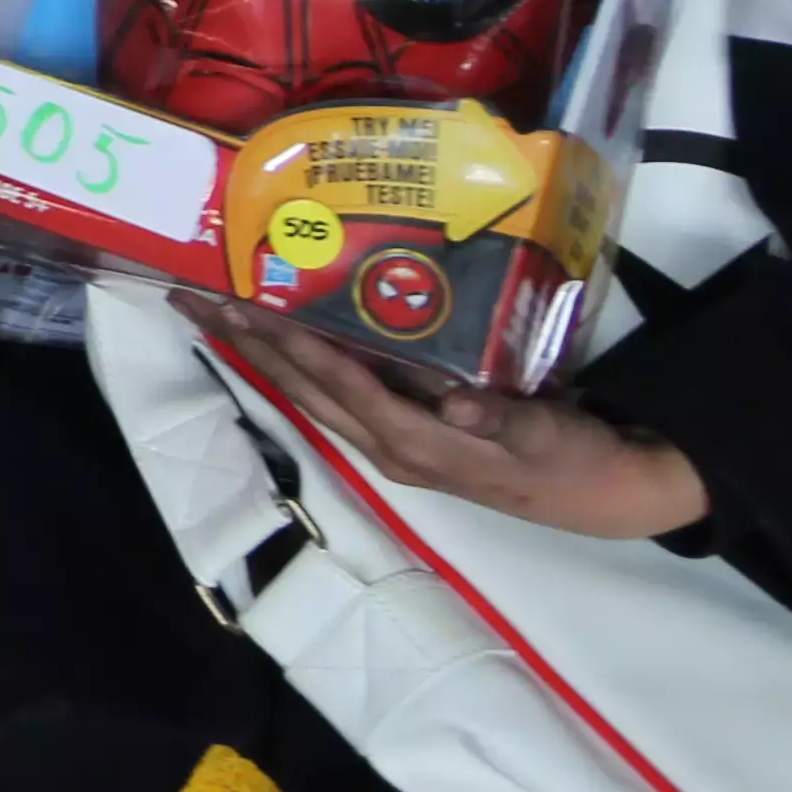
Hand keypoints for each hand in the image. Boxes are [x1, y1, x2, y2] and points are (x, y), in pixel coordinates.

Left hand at [219, 318, 710, 542]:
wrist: (601, 493)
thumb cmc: (571, 460)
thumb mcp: (545, 437)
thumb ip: (502, 421)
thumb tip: (457, 407)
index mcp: (416, 444)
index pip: (338, 385)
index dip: (289, 344)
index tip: (240, 307)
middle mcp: (390, 446)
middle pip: (304, 388)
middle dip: (246, 344)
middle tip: (191, 298)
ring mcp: (394, 442)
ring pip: (312, 392)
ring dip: (262, 352)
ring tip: (214, 312)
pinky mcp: (407, 433)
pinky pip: (339, 393)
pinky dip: (301, 362)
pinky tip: (281, 338)